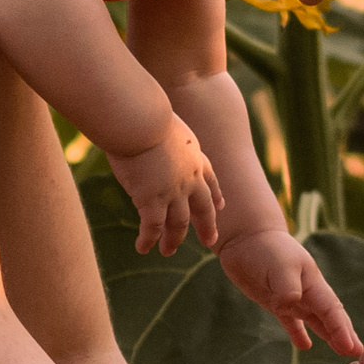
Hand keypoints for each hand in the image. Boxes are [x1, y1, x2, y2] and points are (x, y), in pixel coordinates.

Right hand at [109, 119, 224, 255]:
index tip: (221, 206)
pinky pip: (153, 227)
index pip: (210, 179)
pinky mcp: (152, 200)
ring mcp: (173, 192)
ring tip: (167, 251)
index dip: (215, 194)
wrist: (142, 120)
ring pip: (178, 224)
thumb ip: (163, 134)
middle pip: (202, 208)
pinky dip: (148, 240)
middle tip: (210, 240)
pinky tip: (142, 248)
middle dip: (207, 225)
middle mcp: (189, 178)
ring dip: (173, 240)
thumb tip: (149, 129)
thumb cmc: (145, 113)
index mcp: (194, 156)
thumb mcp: (164, 121)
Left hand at [216, 228, 363, 354]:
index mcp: (313, 283)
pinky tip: (305, 346)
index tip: (352, 348)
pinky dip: (299, 334)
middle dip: (345, 334)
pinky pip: (291, 322)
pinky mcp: (276, 302)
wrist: (246, 238)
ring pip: (316, 321)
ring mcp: (293, 298)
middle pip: (330, 317)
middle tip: (359, 353)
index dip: (342, 330)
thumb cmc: (267, 249)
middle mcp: (307, 292)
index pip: (331, 311)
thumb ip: (288, 288)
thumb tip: (289, 308)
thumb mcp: (280, 266)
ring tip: (343, 351)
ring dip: (329, 335)